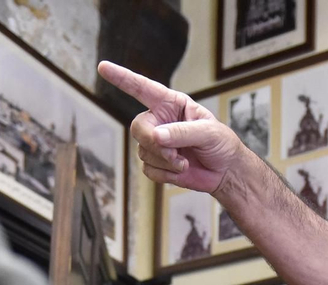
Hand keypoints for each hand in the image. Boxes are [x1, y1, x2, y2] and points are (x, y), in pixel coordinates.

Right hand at [97, 61, 246, 194]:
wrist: (225, 171)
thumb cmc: (220, 144)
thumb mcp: (208, 132)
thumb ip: (182, 132)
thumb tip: (157, 136)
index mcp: (171, 104)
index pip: (143, 88)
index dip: (122, 78)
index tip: (103, 67)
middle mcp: (159, 120)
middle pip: (139, 127)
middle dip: (154, 143)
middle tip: (174, 155)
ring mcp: (155, 142)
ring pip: (143, 151)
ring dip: (165, 161)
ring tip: (184, 162)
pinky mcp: (155, 163)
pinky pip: (148, 169)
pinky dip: (165, 174)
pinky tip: (180, 172)